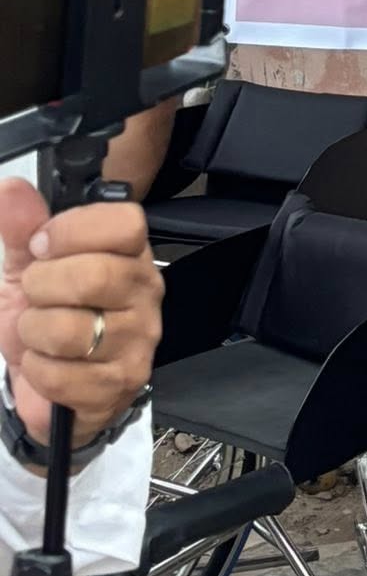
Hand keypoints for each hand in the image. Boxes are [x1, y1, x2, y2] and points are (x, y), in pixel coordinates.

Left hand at [0, 178, 161, 447]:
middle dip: (41, 288)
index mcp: (129, 252)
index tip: (41, 244)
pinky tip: (46, 364)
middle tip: (35, 295)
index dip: (72, 231)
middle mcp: (144, 292)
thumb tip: (10, 190)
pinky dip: (37, 370)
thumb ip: (22, 226)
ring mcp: (138, 340)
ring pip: (71, 330)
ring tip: (39, 332)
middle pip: (93, 276)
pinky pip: (61, 376)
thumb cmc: (47, 315)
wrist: (46, 379)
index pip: (124, 224)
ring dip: (35, 333)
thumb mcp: (28, 265)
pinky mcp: (120, 384)